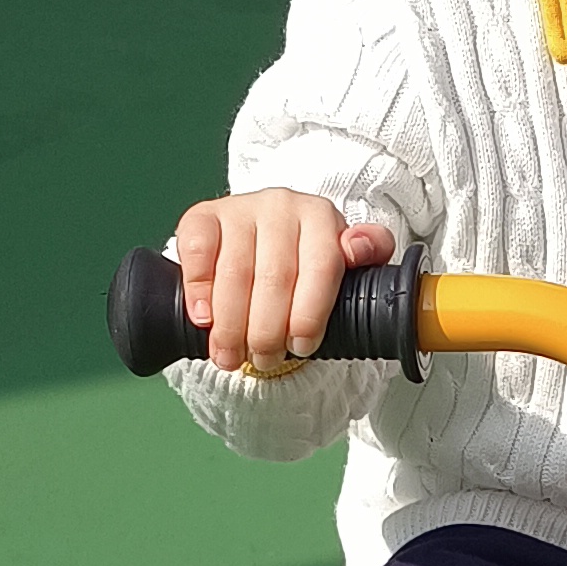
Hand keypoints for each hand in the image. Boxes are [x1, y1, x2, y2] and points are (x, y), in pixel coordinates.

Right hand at [172, 189, 396, 375]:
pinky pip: (197, 252)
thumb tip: (356, 248)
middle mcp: (281, 205)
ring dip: (230, 325)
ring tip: (231, 356)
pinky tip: (204, 318)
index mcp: (321, 217)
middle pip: (274, 277)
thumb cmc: (305, 262)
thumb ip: (369, 253)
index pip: (321, 267)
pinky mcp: (203, 217)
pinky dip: (199, 290)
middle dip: (267, 331)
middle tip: (264, 360)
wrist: (262, 241)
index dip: (309, 315)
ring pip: (234, 272)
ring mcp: (240, 208)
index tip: (300, 348)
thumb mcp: (346, 263)